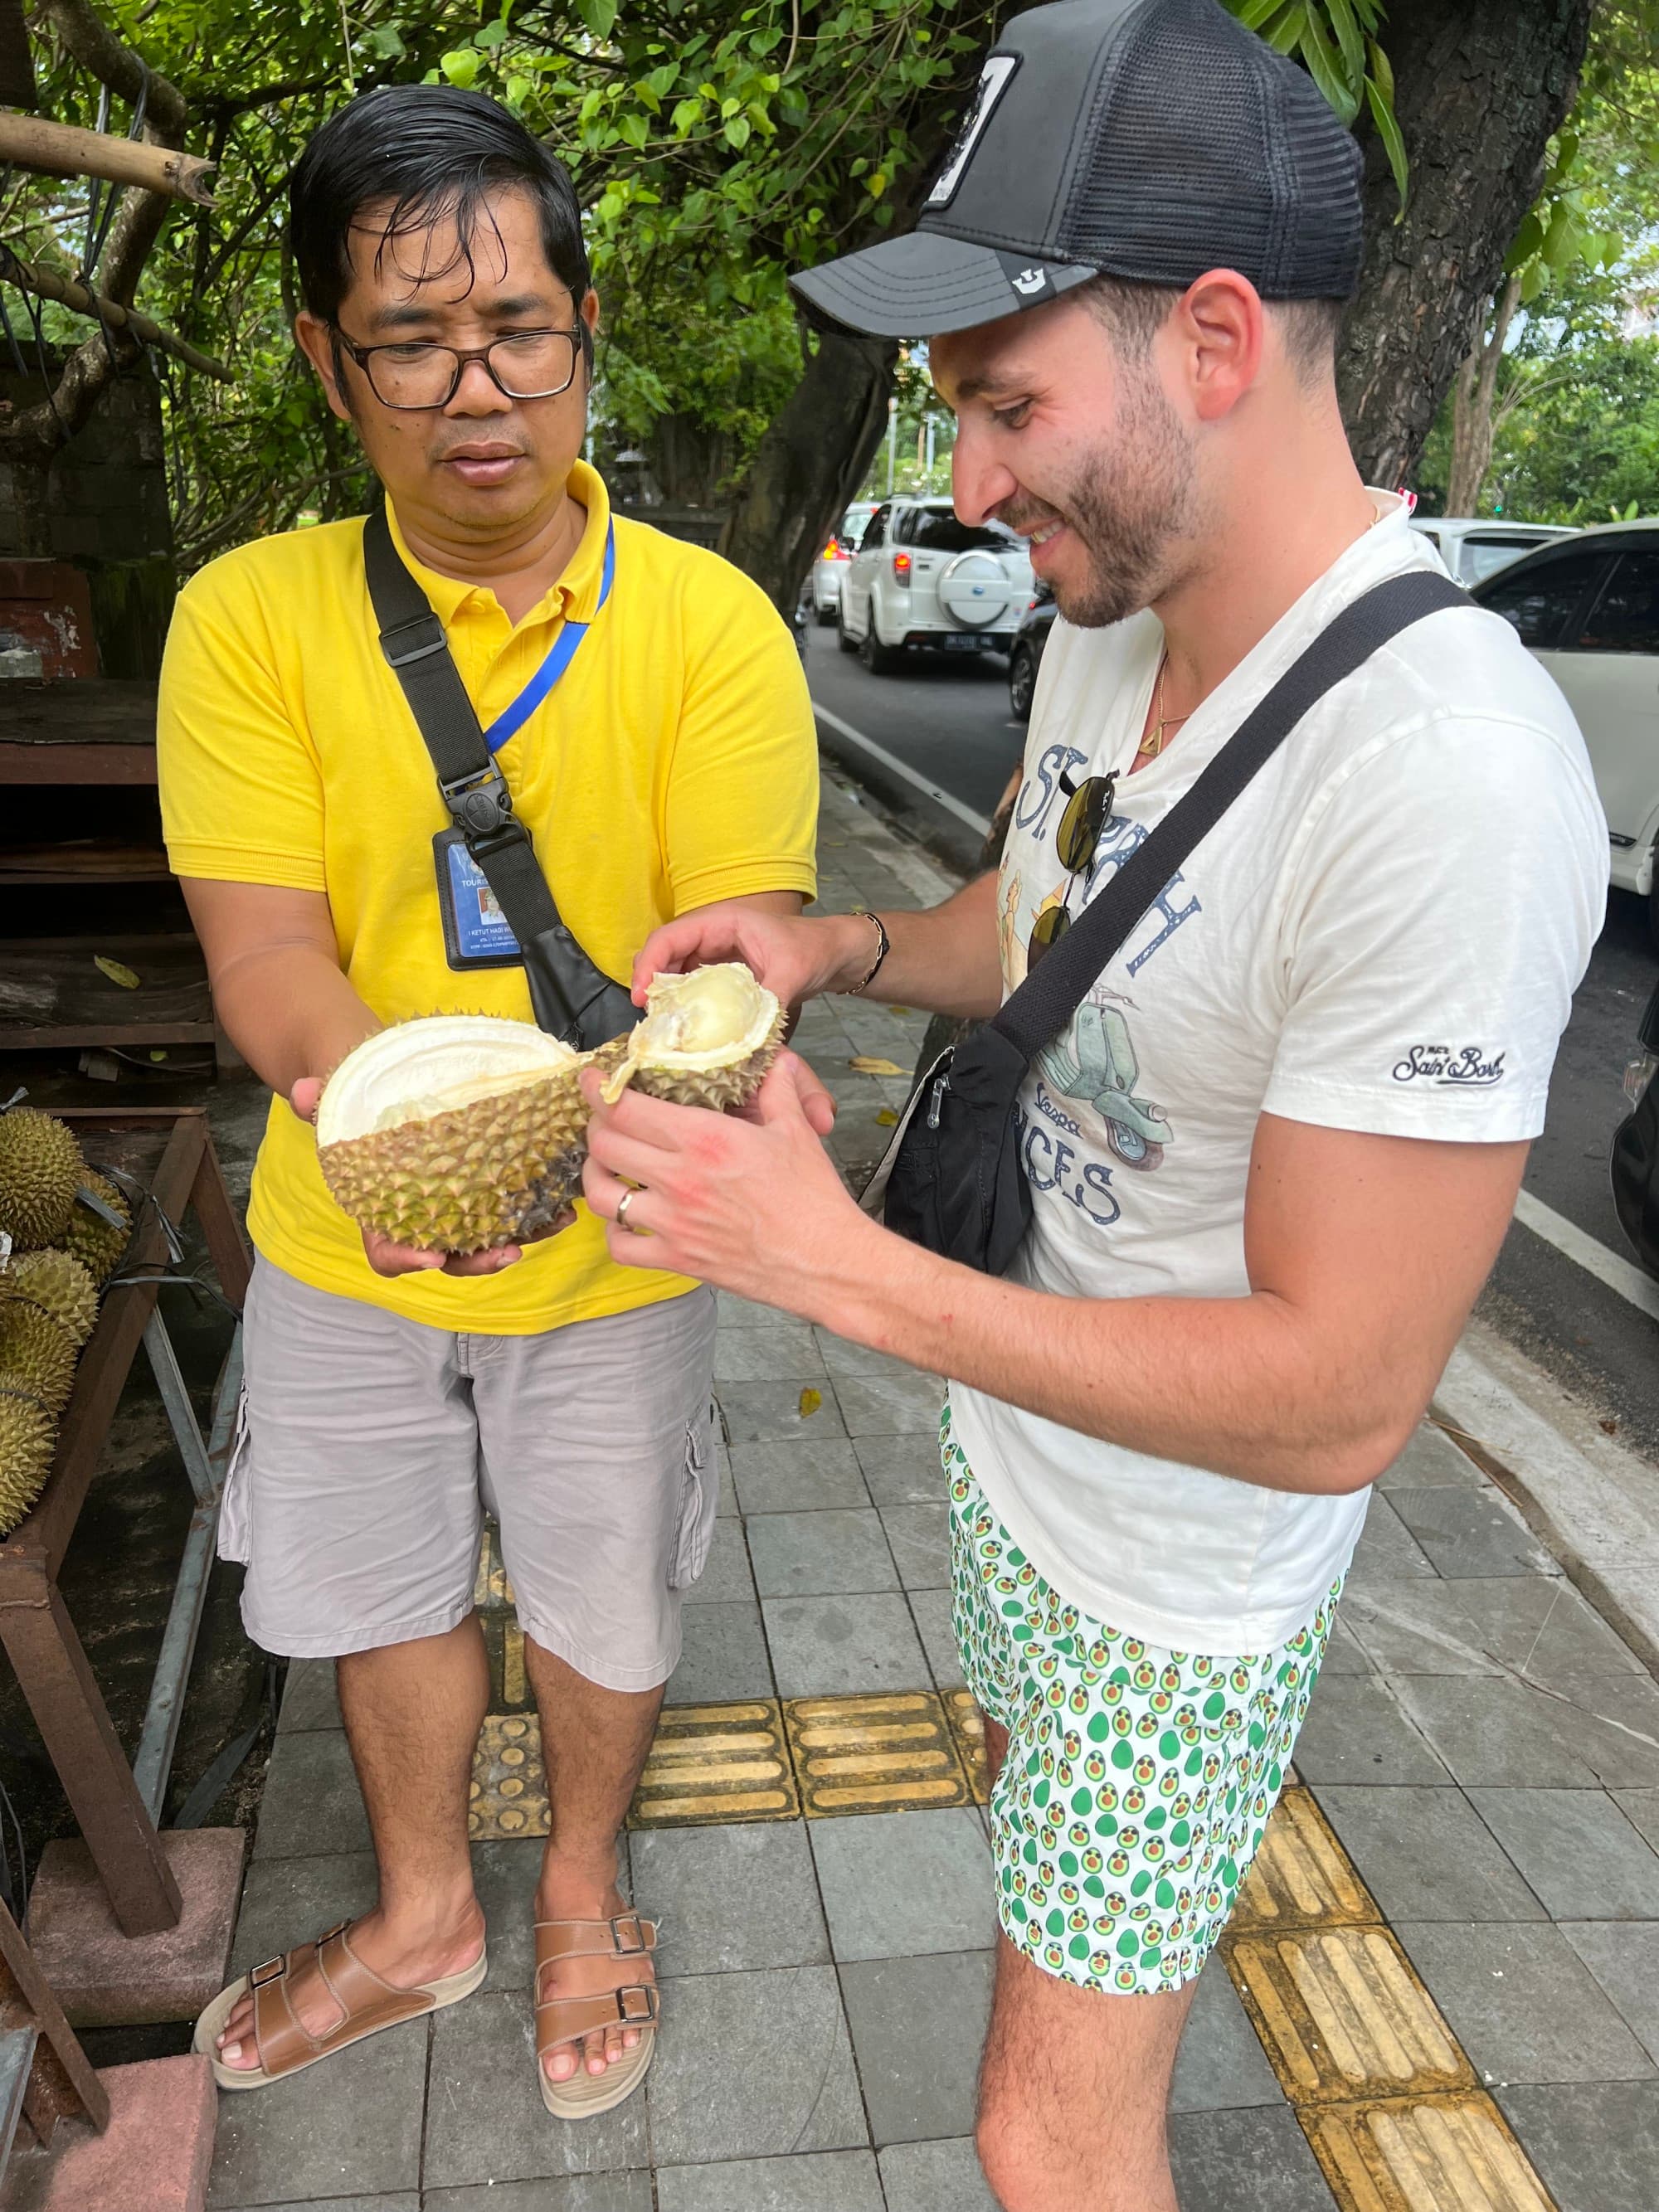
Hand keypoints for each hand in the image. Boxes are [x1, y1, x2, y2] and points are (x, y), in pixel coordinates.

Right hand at [290, 1076, 575, 1277]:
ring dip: (525, 1235)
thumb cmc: (362, 1104)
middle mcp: (423, 1221)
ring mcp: (459, 1210)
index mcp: (381, 1213)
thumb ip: (321, 1104)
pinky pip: (514, 1209)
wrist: (389, 1086)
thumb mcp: (339, 1102)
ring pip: (490, 1238)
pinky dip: (539, 1208)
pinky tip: (565, 1197)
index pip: (387, 1254)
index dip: (405, 1261)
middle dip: (479, 1260)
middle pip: (450, 1257)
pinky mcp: (489, 1191)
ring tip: (557, 1221)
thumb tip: (303, 1092)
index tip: (430, 1258)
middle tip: (508, 1252)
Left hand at [578, 1053, 876, 1315]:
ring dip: (595, 1176)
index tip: (591, 1080)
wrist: (827, 1262)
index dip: (598, 1090)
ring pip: (601, 1196)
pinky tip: (627, 1220)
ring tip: (605, 1168)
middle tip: (603, 1121)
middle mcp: (680, 1178)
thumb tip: (774, 1061)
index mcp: (705, 1138)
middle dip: (595, 1128)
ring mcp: (674, 1223)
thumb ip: (776, 1091)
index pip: (626, 1108)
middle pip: (604, 1146)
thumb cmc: (814, 1198)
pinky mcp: (677, 1259)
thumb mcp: (796, 1131)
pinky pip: (620, 1246)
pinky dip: (615, 1232)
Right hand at [631, 903, 873, 1009]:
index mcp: (721, 922)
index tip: (640, 997)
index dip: (648, 965)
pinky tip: (685, 1029)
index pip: (669, 937)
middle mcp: (711, 936)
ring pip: (674, 974)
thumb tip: (746, 1036)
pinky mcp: (721, 975)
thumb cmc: (814, 950)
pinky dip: (684, 1006)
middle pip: (663, 956)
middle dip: (650, 986)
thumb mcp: (793, 972)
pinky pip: (693, 989)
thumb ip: (768, 1000)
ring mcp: (714, 956)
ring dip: (665, 999)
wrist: (835, 954)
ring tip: (662, 1028)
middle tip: (650, 1021)